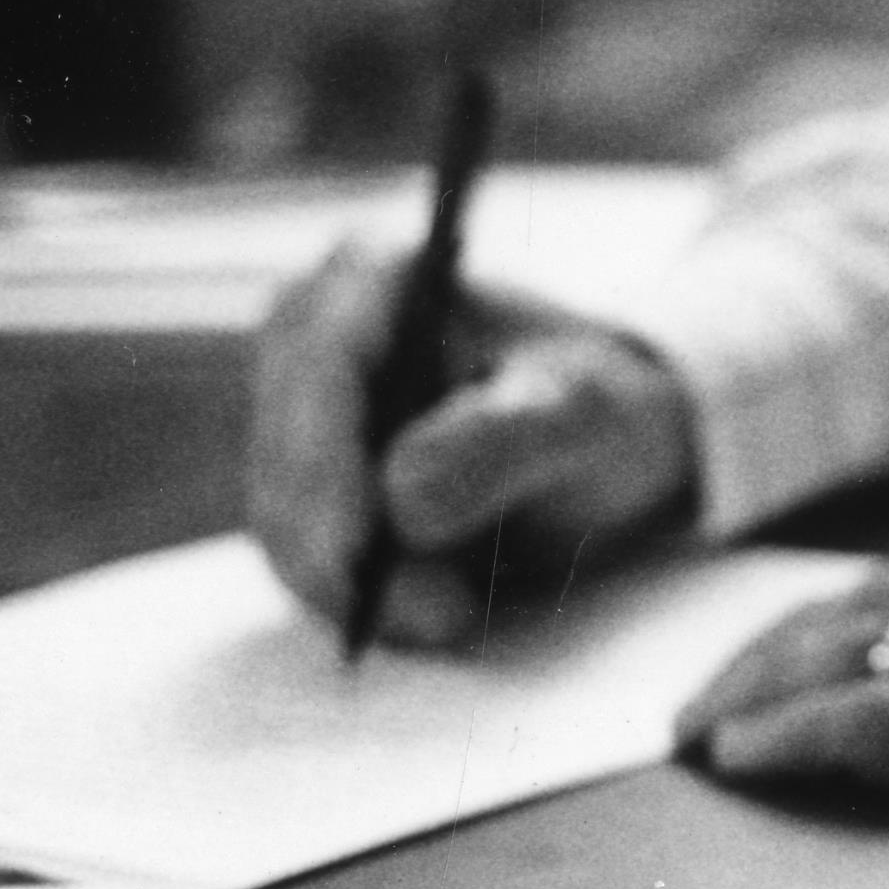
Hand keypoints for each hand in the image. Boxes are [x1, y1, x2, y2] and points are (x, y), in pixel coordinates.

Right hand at [248, 238, 697, 646]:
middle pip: (290, 455)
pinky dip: (356, 598)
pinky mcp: (300, 485)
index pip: (323, 367)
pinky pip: (301, 556)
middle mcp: (316, 332)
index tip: (356, 551)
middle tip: (441, 613)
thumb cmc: (599, 406)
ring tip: (456, 614)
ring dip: (360, 587)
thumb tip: (402, 496)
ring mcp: (297, 412)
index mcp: (378, 275)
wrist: (601, 447)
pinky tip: (427, 611)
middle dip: (352, 549)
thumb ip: (504, 440)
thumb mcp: (584, 416)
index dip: (325, 464)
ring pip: (287, 521)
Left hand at [678, 551, 888, 888]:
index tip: (788, 648)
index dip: (850, 607)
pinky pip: (881, 719)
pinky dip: (796, 730)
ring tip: (698, 727)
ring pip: (863, 636)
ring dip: (761, 678)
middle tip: (708, 695)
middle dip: (779, 636)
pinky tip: (744, 756)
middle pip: (883, 589)